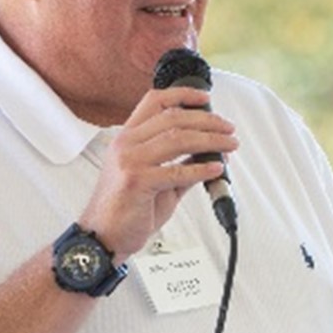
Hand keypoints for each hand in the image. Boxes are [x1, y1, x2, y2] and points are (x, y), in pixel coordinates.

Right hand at [80, 85, 237, 257]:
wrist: (103, 237)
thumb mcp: (156, 181)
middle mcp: (126, 144)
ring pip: (177, 139)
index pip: (155, 102)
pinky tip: (216, 169)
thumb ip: (180, 166)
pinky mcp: (136, 182)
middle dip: (207, 121)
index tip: (205, 98)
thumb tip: (209, 156)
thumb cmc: (126, 209)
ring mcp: (129, 161)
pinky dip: (200, 169)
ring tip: (229, 145)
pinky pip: (176, 171)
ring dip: (210, 140)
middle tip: (228, 129)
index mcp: (128, 138)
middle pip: (173, 118)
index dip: (182, 95)